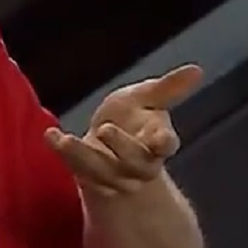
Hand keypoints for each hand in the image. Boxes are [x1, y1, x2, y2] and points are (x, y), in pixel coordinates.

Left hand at [46, 64, 203, 195]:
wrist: (107, 140)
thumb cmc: (134, 116)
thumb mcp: (149, 97)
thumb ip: (170, 88)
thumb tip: (197, 70)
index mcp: (159, 142)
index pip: (167, 145)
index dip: (164, 142)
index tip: (161, 137)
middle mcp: (140, 165)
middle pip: (136, 163)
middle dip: (121, 148)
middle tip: (105, 128)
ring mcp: (114, 176)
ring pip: (103, 171)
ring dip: (83, 156)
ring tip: (66, 138)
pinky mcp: (89, 177)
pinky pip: (76, 167)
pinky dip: (62, 153)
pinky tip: (50, 135)